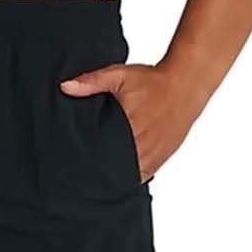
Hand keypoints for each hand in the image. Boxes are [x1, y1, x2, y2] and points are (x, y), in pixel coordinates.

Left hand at [58, 59, 201, 179]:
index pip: (103, 153)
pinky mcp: (161, 157)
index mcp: (130, 126)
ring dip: (115, 174)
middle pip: (115, 167)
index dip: (88, 160)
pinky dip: (131, 175)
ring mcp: (154, 153)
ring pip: (129, 175)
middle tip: (82, 170)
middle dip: (98, 168)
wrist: (186, 85)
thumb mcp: (120, 76)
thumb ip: (92, 82)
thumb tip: (65, 87)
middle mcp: (143, 144)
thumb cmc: (153, 81)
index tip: (75, 161)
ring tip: (97, 175)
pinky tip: (119, 174)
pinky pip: (143, 175)